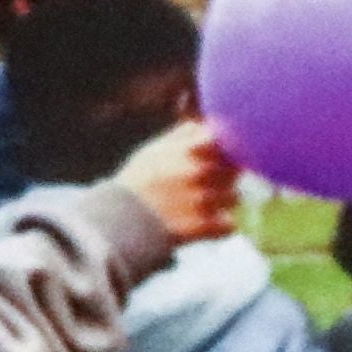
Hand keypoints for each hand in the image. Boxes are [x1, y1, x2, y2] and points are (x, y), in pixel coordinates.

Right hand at [113, 117, 239, 246]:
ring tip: (200, 206)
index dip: (227, 151)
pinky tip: (202, 224)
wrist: (117, 223)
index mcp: (189, 149)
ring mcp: (203, 199)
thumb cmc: (137, 183)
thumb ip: (184, 135)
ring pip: (234, 197)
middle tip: (205, 185)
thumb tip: (209, 124)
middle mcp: (199, 172)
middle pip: (235, 170)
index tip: (220, 157)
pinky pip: (228, 224)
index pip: (227, 141)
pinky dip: (219, 226)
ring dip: (222, 202)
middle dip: (224, 177)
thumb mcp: (155, 151)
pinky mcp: (203, 226)